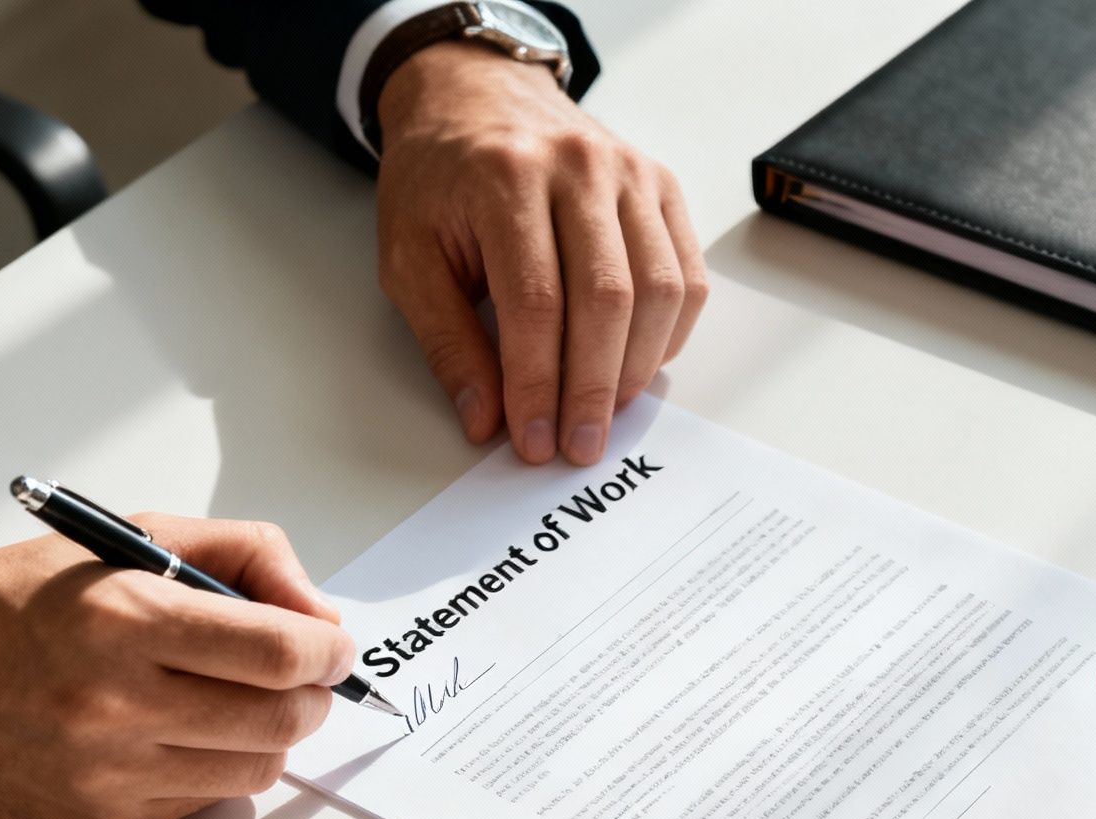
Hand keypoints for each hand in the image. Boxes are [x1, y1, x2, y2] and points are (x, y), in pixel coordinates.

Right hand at [0, 516, 356, 818]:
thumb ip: (243, 556)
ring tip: (242, 702)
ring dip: (271, 736)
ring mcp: (108, 773)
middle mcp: (117, 703)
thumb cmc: (14, 601)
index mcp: (126, 619)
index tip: (333, 645)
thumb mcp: (126, 539)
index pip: (280, 653)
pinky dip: (213, 769)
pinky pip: (202, 804)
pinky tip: (179, 733)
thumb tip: (321, 614)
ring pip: (254, 771)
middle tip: (304, 678)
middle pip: (281, 721)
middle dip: (313, 697)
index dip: (328, 650)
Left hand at [374, 41, 707, 466]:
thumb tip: (487, 418)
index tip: (533, 440)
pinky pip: (687, 274)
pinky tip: (635, 364)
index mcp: (505, 179)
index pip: (536, 303)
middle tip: (579, 445)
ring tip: (606, 413)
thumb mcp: (408, 257)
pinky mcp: (660, 185)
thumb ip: (446, 341)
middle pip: (608, 299)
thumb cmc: (439, 180)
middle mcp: (578, 167)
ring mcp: (629, 173)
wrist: (475, 97)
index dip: (538, 384)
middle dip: (593, 389)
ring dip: (637, 368)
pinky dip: (669, 334)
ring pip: (661, 290)